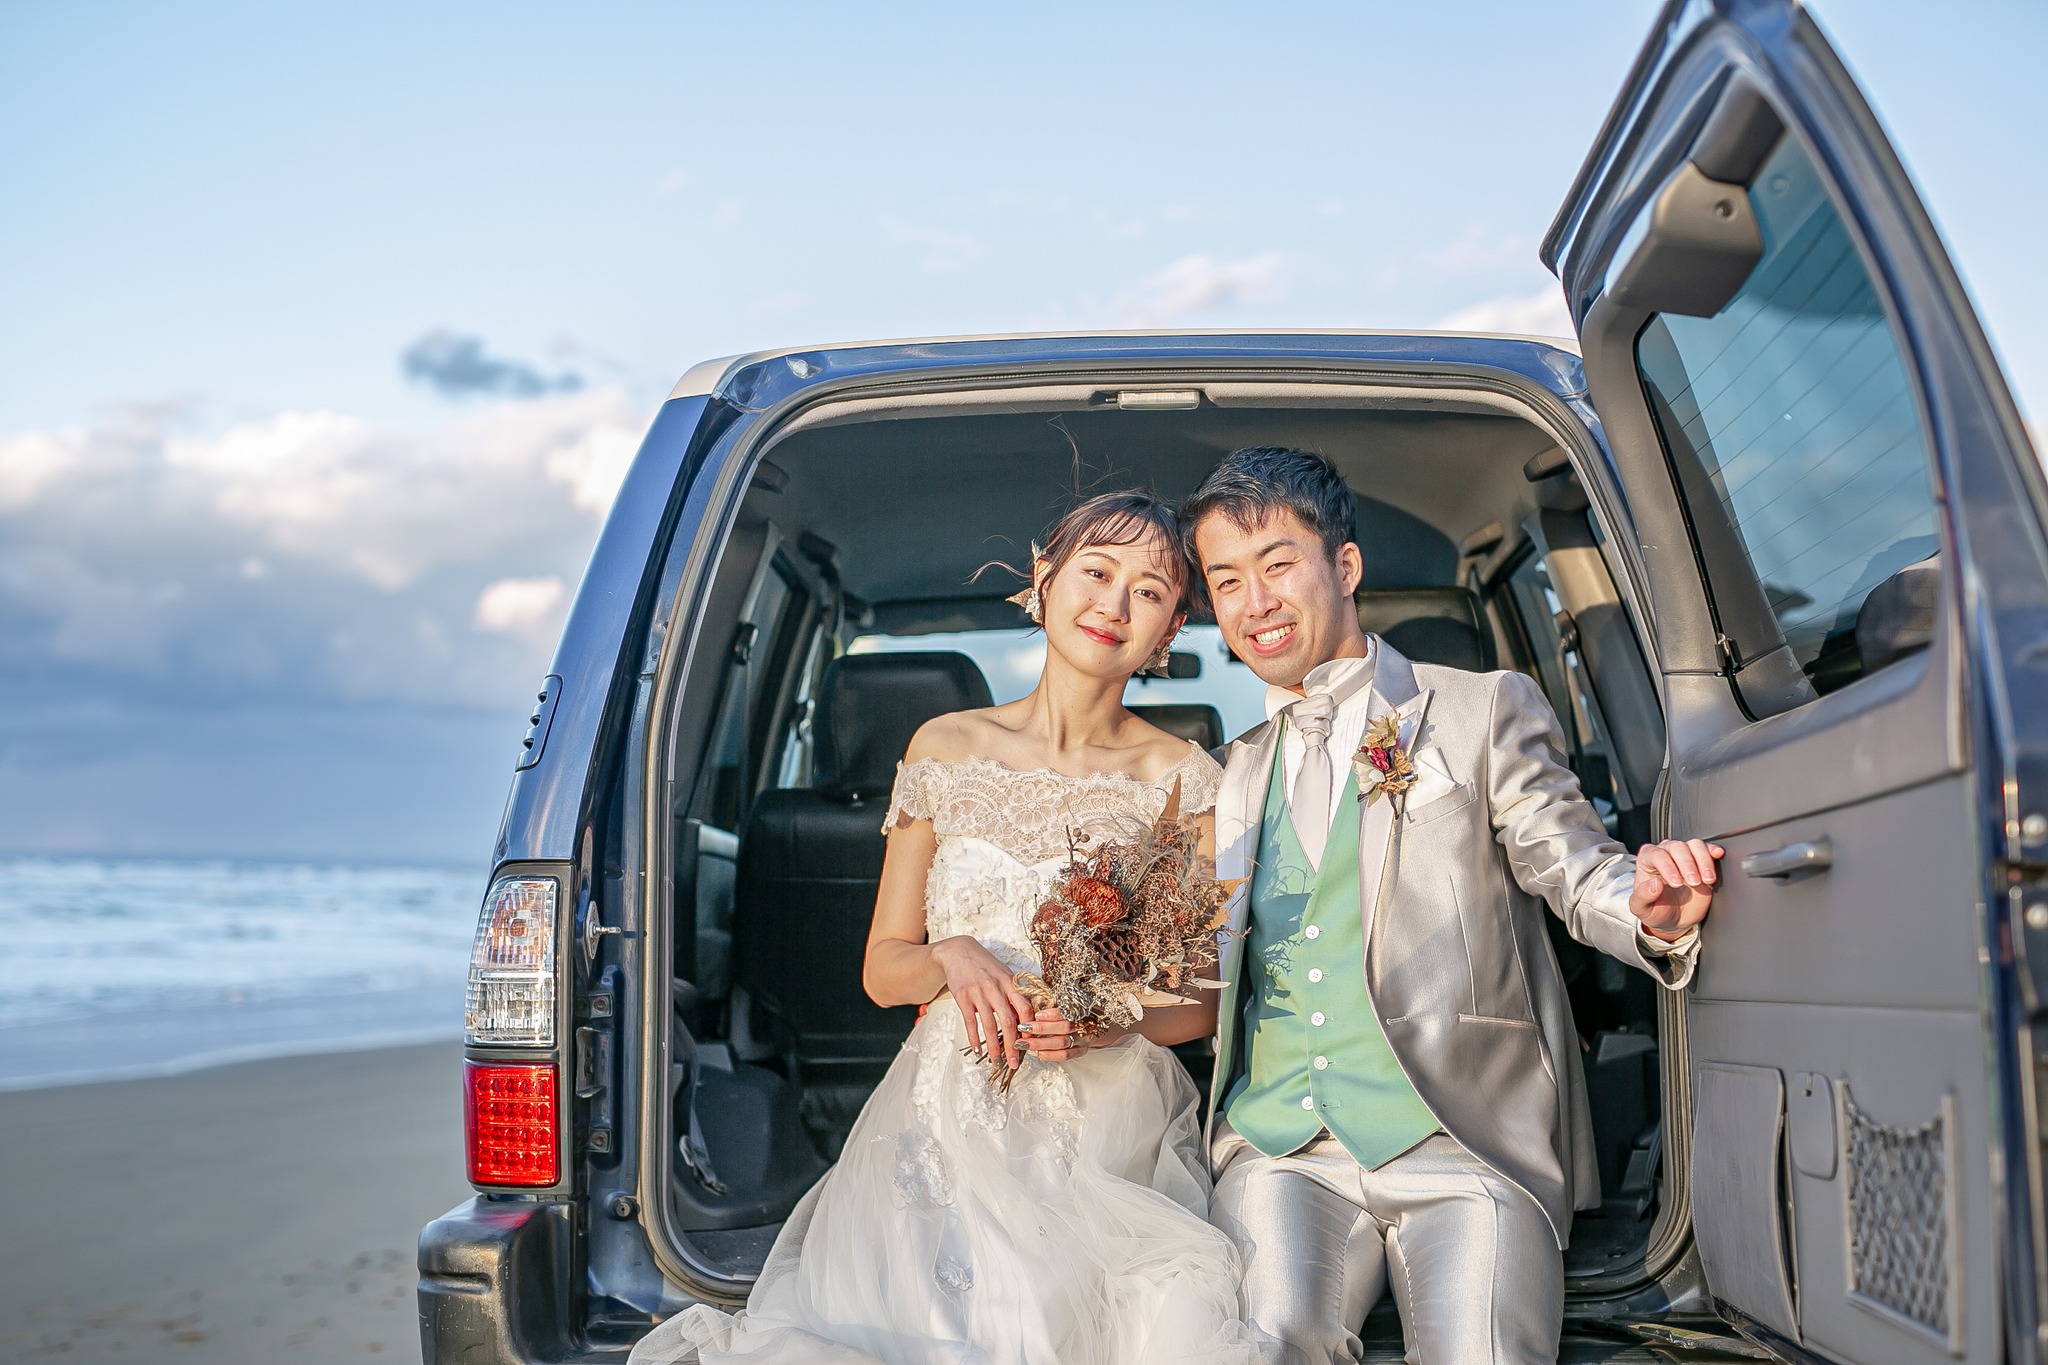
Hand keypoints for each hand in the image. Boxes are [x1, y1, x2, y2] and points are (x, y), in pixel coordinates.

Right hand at [930, 936, 1036, 1069]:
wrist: (958, 951)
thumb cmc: (985, 965)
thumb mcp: (1003, 974)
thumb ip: (1014, 993)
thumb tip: (1026, 1017)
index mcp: (1010, 982)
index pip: (1025, 1008)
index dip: (1030, 1027)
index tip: (1031, 1043)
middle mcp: (996, 988)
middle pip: (1009, 1021)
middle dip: (1013, 1045)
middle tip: (1014, 1063)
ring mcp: (979, 993)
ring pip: (990, 1026)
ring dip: (994, 1047)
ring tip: (996, 1062)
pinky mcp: (963, 997)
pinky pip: (970, 1022)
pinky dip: (974, 1039)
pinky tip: (977, 1051)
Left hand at [1021, 1008, 1118, 1062]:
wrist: (1096, 1021)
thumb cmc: (1076, 1010)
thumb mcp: (1069, 1001)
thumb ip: (1055, 1002)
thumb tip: (1032, 1002)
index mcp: (1083, 1008)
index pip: (1067, 1012)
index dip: (1052, 1014)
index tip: (1036, 1015)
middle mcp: (1085, 1024)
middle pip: (1064, 1028)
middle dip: (1041, 1029)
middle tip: (1023, 1028)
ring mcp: (1084, 1039)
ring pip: (1062, 1043)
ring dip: (1041, 1044)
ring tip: (1025, 1044)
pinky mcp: (1082, 1051)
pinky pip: (1066, 1055)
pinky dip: (1051, 1055)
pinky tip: (1038, 1053)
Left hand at [1630, 837, 1725, 940]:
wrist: (1675, 919)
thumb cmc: (1656, 910)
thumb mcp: (1643, 909)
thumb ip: (1642, 896)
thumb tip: (1654, 884)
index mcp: (1646, 861)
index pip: (1657, 855)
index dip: (1668, 867)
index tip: (1676, 883)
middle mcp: (1665, 854)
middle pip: (1677, 847)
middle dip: (1687, 864)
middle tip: (1693, 882)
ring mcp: (1684, 857)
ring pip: (1694, 846)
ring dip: (1703, 860)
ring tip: (1707, 879)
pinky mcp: (1701, 862)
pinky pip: (1707, 849)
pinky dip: (1713, 851)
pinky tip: (1717, 856)